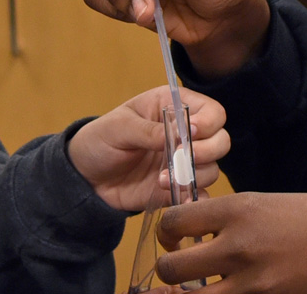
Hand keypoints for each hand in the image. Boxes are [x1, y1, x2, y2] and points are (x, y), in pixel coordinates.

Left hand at [66, 86, 229, 211]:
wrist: (85, 178)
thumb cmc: (100, 141)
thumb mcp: (119, 128)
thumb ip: (149, 130)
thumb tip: (180, 135)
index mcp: (173, 108)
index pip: (211, 111)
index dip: (208, 122)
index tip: (192, 133)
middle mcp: (185, 135)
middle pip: (221, 140)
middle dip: (207, 150)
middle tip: (182, 157)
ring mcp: (183, 164)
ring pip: (212, 169)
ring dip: (193, 175)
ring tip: (161, 179)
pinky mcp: (178, 189)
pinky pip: (199, 196)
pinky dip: (194, 199)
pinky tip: (178, 199)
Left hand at [151, 192, 306, 293]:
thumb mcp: (280, 204)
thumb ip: (241, 217)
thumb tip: (208, 229)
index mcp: (240, 209)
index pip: (172, 220)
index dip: (166, 234)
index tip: (176, 241)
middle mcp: (238, 245)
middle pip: (170, 268)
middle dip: (168, 274)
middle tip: (181, 275)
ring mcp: (252, 283)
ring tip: (197, 292)